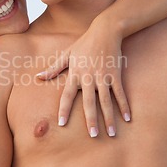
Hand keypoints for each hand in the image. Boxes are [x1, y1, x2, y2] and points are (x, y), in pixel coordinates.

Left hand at [36, 21, 130, 136]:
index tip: (62, 123)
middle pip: (89, 102)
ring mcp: (103, 76)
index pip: (67, 95)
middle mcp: (88, 77)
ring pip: (106, 101)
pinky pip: (120, 93)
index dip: (64, 109)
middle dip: (91, 119)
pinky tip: (127, 118)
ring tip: (111, 133)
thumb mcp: (67, 54)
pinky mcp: (115, 74)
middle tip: (93, 135)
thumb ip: (54, 68)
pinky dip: (124, 105)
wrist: (105, 31)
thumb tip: (38, 77)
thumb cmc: (84, 43)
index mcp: (75, 74)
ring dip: (109, 117)